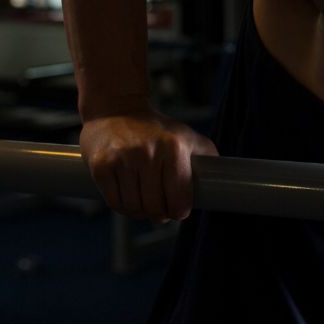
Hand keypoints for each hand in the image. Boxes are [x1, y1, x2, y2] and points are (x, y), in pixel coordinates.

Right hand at [79, 109, 217, 220]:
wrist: (117, 108)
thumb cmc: (156, 128)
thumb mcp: (186, 135)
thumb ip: (207, 155)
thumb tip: (223, 178)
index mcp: (173, 147)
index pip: (179, 198)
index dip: (179, 211)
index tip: (177, 211)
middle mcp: (148, 152)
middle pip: (154, 207)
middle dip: (159, 214)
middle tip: (159, 211)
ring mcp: (122, 159)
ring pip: (133, 208)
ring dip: (140, 212)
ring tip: (143, 203)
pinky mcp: (101, 165)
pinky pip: (114, 202)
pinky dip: (122, 207)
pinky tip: (128, 198)